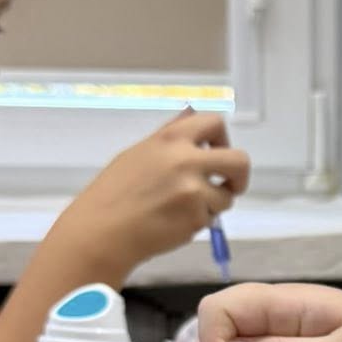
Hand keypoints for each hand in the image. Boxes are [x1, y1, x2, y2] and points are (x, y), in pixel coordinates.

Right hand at [54, 112, 248, 283]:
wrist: (102, 230)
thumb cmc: (115, 192)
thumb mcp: (139, 152)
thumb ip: (169, 134)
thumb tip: (191, 111)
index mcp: (171, 139)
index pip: (215, 123)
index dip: (222, 138)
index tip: (216, 151)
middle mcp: (186, 161)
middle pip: (239, 161)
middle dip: (239, 176)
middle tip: (229, 185)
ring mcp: (194, 191)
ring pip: (226, 197)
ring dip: (213, 204)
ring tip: (182, 208)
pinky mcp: (196, 219)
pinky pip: (210, 219)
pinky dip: (197, 222)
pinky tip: (172, 222)